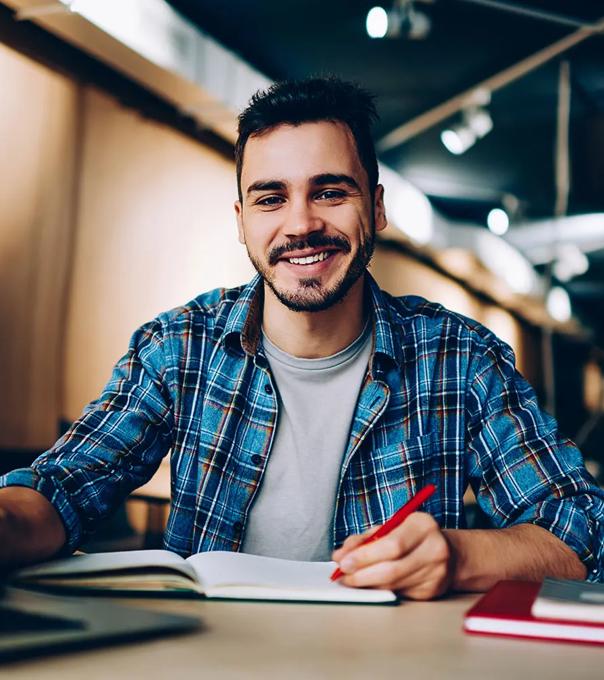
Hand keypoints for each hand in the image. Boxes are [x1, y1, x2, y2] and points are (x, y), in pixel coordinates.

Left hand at [331, 512, 452, 599]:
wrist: (449, 553)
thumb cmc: (411, 536)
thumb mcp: (390, 527)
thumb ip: (364, 539)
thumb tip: (340, 555)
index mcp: (423, 525)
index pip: (392, 545)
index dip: (364, 556)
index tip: (343, 562)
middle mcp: (434, 549)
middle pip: (392, 569)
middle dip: (362, 574)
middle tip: (342, 575)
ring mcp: (436, 573)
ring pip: (393, 584)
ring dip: (367, 584)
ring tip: (351, 580)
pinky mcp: (432, 591)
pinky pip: (399, 592)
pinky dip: (380, 589)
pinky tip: (370, 584)